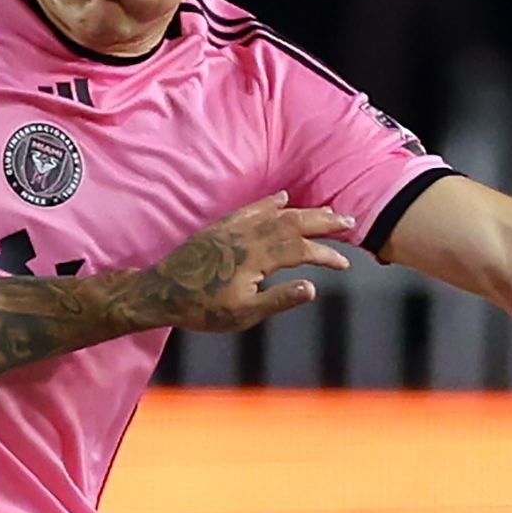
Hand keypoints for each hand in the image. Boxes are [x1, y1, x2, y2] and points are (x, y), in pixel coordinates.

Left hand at [141, 192, 353, 332]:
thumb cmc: (202, 309)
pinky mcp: (222, 227)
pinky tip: (284, 198)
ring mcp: (234, 229)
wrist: (162, 293)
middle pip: (294, 223)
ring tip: (327, 212)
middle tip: (349, 221)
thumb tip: (313, 288)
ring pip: (277, 214)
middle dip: (323, 221)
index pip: (300, 250)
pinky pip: (252, 209)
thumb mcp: (243, 314)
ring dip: (305, 211)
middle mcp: (247, 237)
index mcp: (255, 258)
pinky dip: (271, 202)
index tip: (344, 263)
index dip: (325, 254)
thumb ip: (279, 299)